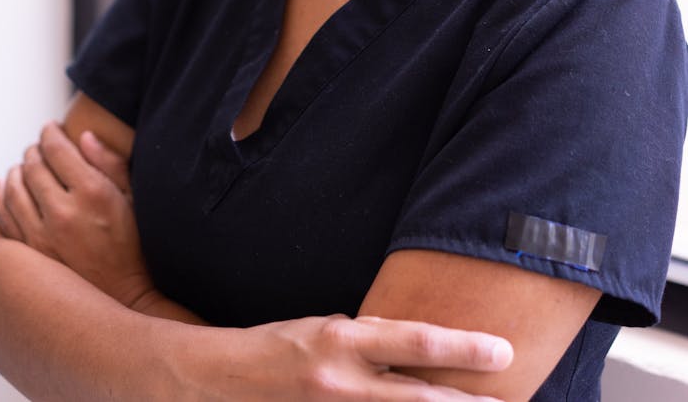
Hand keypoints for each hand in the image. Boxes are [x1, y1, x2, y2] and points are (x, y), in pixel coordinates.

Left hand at [0, 122, 154, 309]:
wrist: (123, 296)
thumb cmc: (134, 245)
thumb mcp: (133, 197)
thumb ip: (110, 163)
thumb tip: (84, 137)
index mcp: (92, 192)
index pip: (57, 149)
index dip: (51, 133)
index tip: (52, 128)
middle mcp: (63, 212)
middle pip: (33, 165)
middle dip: (34, 150)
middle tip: (40, 146)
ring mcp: (42, 235)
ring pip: (13, 188)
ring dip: (16, 170)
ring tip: (24, 165)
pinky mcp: (30, 254)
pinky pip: (4, 216)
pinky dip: (1, 196)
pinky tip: (5, 186)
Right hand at [204, 314, 512, 400]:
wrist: (219, 381)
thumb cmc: (278, 346)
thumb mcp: (324, 328)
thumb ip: (370, 340)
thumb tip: (418, 349)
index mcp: (340, 341)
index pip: (414, 342)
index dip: (462, 348)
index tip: (504, 352)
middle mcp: (340, 382)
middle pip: (419, 400)